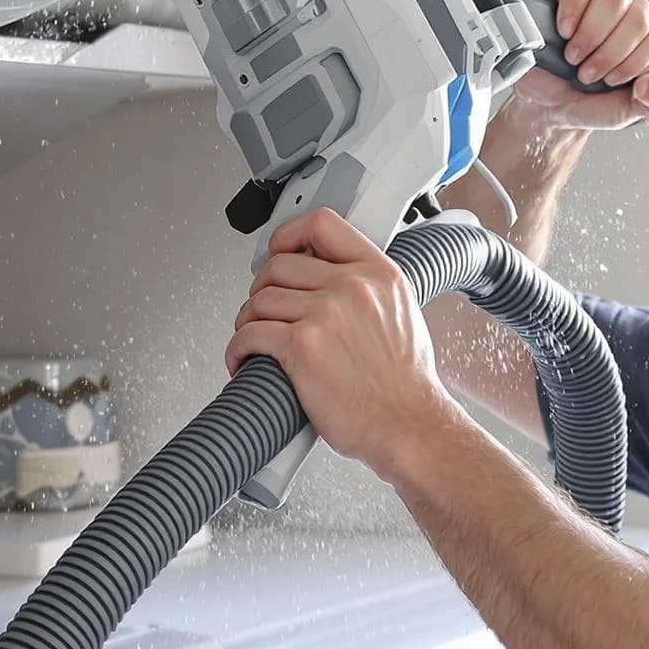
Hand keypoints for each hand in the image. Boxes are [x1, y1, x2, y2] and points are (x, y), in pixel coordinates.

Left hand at [225, 209, 467, 476]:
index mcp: (377, 273)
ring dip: (247, 320)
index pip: (321, 224)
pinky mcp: (301, 347)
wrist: (410, 425)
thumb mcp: (402, 312)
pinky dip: (238, 348)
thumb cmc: (406, 383)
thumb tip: (332, 278)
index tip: (278, 250)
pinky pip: (250, 334)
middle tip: (263, 309)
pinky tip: (244, 359)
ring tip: (254, 339)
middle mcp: (351, 287)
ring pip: (260, 300)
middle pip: (280, 265)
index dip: (289, 235)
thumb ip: (369, 287)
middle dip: (262, 287)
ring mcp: (325, 315)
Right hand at [506, 0, 648, 134]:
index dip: (635, 62)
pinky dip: (573, 10)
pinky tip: (564, 30)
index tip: (611, 81)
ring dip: (592, 34)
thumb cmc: (588, 101)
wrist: (545, 102)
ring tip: (573, 56)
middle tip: (587, 74)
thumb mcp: (629, 113)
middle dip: (610, 53)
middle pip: (639, 16)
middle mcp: (633, 12)